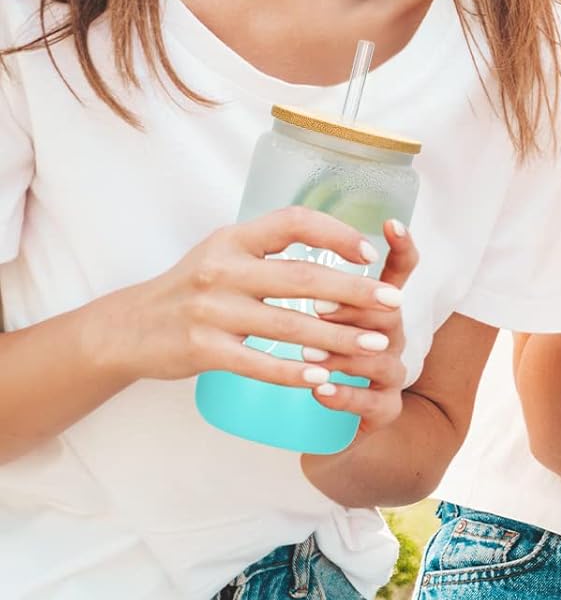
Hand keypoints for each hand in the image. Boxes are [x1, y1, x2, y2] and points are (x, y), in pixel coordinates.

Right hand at [122, 207, 413, 427]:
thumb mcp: (224, 251)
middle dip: (355, 292)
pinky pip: (260, 363)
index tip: (371, 252)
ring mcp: (211, 311)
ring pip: (290, 325)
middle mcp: (222, 269)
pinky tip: (324, 377)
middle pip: (303, 278)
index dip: (336, 233)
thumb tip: (335, 241)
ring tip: (375, 345)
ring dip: (339, 338)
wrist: (128, 328)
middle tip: (393, 303)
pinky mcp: (203, 350)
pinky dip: (294, 372)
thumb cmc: (192, 287)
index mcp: (233, 239)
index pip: (293, 222)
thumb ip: (270, 246)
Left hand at [303, 218, 419, 436]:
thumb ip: (302, 281)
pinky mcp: (383, 409)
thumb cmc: (320, 359)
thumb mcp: (312, 316)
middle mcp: (390, 335)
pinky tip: (320, 391)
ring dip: (344, 353)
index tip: (390, 224)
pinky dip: (347, 396)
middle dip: (354, 307)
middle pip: (389, 313)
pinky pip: (374, 403)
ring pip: (383, 358)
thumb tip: (271, 237)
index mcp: (374, 307)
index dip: (401, 248)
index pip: (401, 270)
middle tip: (317, 306)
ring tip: (308, 353)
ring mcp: (390, 372)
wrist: (332, 420)